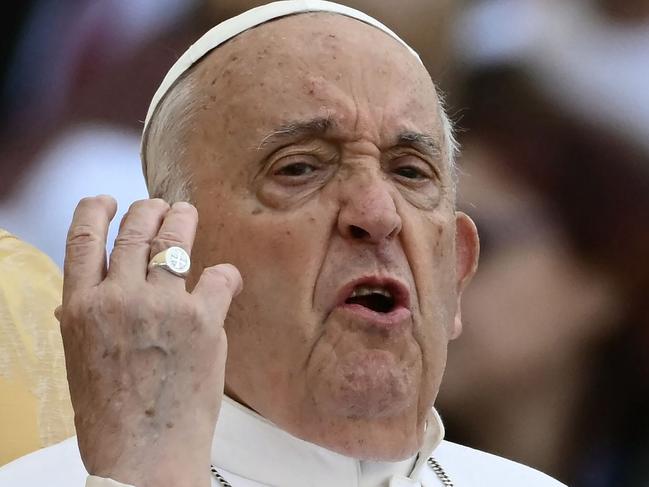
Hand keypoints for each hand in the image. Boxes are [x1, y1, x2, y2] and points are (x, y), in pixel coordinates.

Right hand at [58, 196, 240, 486]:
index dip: (97, 209)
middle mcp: (119, 297)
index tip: (108, 200)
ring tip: (187, 214)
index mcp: (81, 307)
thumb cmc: (111, 415)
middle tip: (161, 207)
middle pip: (134, 229)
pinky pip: (220, 276)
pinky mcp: (203, 320)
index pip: (84, 238)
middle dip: (149, 210)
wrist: (143, 456)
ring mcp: (162, 305)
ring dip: (183, 220)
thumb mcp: (81, 359)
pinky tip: (225, 280)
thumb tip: (91, 292)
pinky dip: (226, 275)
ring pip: (174, 239)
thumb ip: (89, 317)